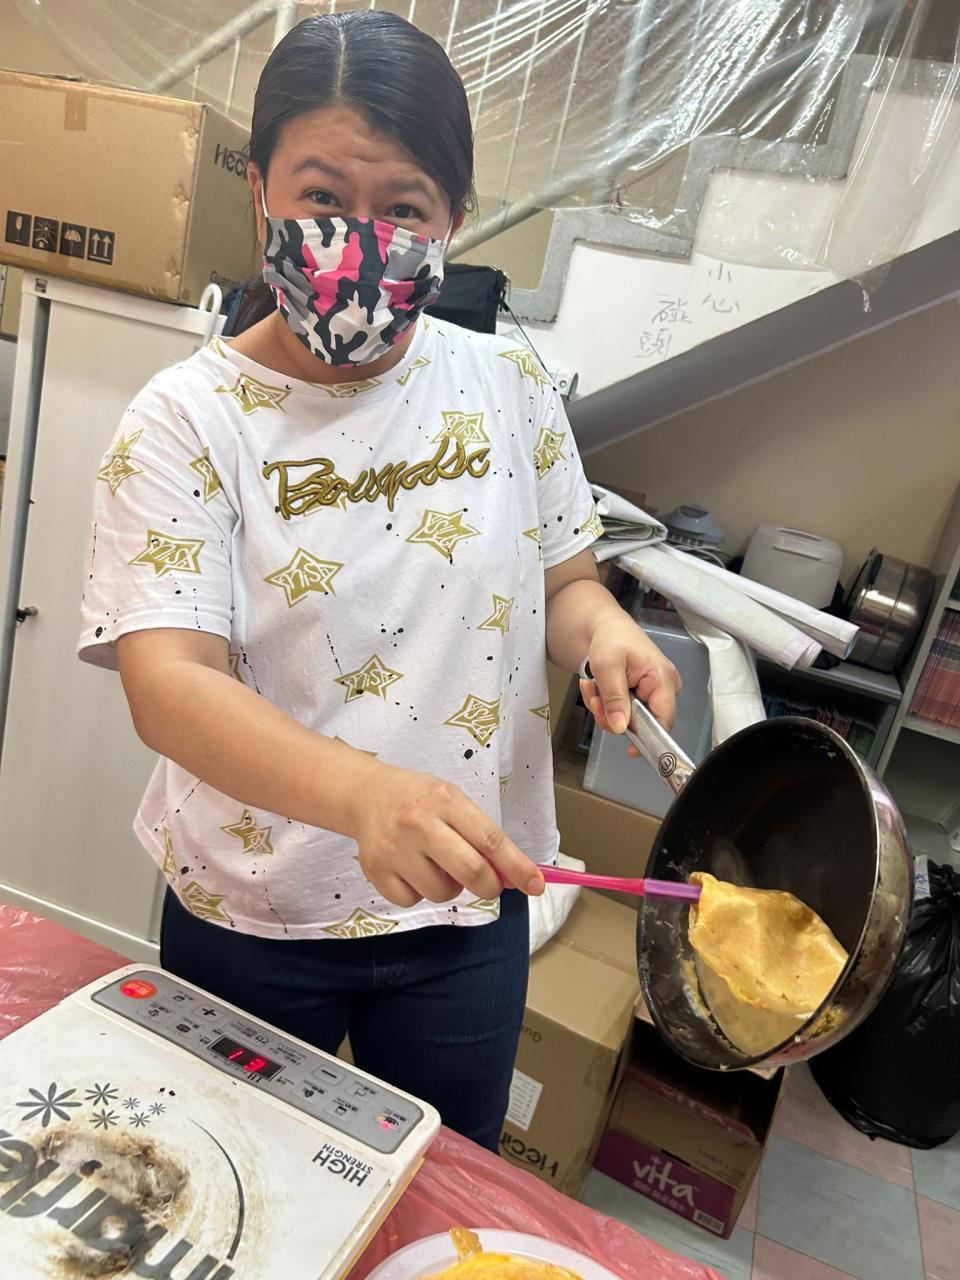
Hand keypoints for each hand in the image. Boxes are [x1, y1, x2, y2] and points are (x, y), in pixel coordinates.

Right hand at [346, 762, 545, 907]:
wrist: (365, 794)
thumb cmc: (419, 799)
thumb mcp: (452, 801)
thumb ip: (481, 835)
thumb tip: (512, 876)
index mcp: (445, 800)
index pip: (491, 840)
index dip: (518, 867)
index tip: (537, 885)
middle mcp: (419, 823)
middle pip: (471, 872)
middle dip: (490, 886)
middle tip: (489, 884)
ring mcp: (395, 848)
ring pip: (442, 893)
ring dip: (449, 887)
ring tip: (437, 864)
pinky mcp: (375, 870)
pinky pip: (413, 901)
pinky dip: (419, 892)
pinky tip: (411, 869)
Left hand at [580, 613, 680, 756]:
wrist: (603, 628)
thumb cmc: (611, 637)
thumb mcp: (607, 666)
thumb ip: (615, 698)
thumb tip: (620, 727)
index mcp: (663, 679)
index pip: (664, 720)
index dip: (649, 738)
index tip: (631, 749)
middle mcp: (664, 688)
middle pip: (644, 723)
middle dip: (613, 716)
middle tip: (595, 701)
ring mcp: (653, 693)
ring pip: (630, 720)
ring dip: (605, 710)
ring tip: (593, 689)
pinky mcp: (641, 696)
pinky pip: (624, 713)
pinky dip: (607, 706)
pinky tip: (598, 690)